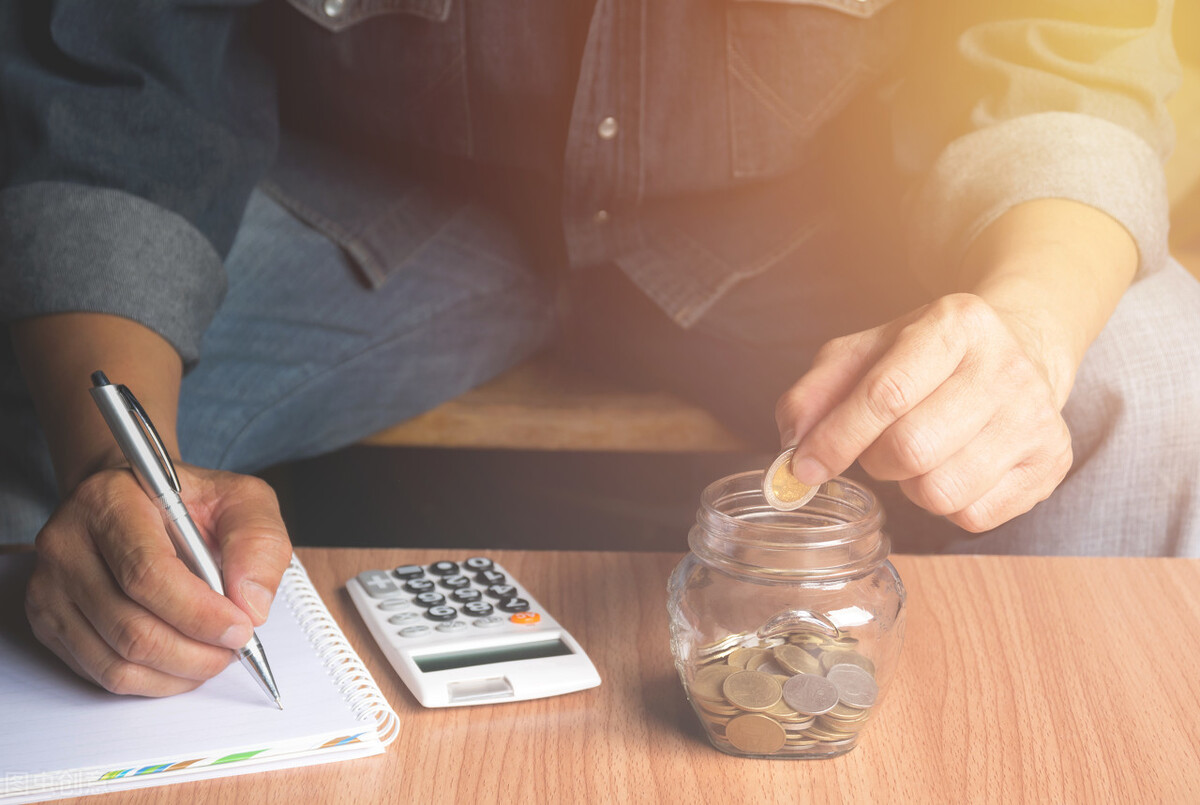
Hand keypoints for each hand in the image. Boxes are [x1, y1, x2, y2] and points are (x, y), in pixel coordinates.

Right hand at [25, 463, 292, 696]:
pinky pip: (104, 674)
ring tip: (215, 654)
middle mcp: (66, 544)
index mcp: (109, 501)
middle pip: (130, 627)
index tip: (241, 628)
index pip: (147, 573)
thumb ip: (257, 542)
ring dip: (179, 671)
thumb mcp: (241, 499)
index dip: (199, 612)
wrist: (140, 504)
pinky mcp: (51, 623)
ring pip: (117, 660)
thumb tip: (252, 606)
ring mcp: (50, 588)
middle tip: (235, 647)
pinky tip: (185, 661)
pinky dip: (156, 681)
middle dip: (195, 651)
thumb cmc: (190, 503)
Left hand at [775, 293, 1073, 531]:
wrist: (1018, 352)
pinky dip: (947, 505)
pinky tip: (952, 469)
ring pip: (941, 490)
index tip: (803, 467)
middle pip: (911, 448)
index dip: (836, 438)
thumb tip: (791, 443)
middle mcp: (1006, 367)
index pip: (886, 393)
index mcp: (955, 324)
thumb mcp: (866, 354)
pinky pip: (974, 515)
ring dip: (910, 486)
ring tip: (918, 457)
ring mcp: (1036, 418)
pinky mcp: (1051, 464)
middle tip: (876, 449)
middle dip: (874, 461)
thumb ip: (816, 391)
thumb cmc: (926, 358)